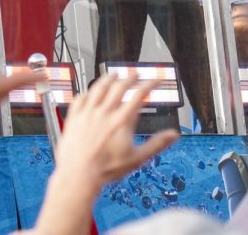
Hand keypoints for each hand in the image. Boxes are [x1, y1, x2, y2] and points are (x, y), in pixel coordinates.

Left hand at [54, 73, 178, 186]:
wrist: (79, 174)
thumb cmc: (107, 168)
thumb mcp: (137, 159)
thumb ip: (156, 145)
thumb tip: (174, 135)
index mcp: (122, 119)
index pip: (139, 95)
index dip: (150, 84)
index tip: (156, 79)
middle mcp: (105, 111)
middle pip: (119, 87)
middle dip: (129, 78)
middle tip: (135, 73)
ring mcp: (88, 112)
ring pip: (99, 88)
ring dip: (108, 79)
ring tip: (113, 74)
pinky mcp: (74, 117)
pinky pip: (81, 98)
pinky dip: (87, 92)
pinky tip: (89, 91)